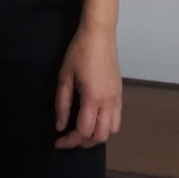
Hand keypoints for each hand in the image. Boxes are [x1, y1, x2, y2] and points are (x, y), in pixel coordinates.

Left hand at [54, 25, 121, 148]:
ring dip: (97, 135)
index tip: (58, 141)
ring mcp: (117, 98)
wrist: (100, 35)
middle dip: (84, 142)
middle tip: (69, 138)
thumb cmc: (79, 52)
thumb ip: (61, 104)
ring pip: (112, 130)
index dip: (70, 141)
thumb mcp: (64, 76)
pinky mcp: (120, 93)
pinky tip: (93, 119)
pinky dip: (106, 125)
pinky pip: (117, 118)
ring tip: (82, 130)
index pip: (84, 131)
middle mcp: (108, 102)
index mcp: (93, 98)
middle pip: (101, 136)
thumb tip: (60, 126)